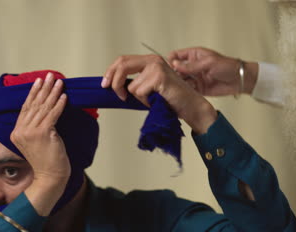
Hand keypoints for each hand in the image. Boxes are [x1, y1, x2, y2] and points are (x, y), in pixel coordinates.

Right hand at [10, 72, 70, 215]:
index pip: (26, 108)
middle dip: (44, 88)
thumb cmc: (46, 161)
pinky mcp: (43, 134)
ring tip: (59, 82)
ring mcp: (31, 132)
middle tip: (50, 76)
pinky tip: (64, 96)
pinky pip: (53, 114)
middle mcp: (21, 131)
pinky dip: (59, 104)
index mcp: (16, 132)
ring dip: (53, 93)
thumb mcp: (36, 142)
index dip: (33, 93)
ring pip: (44, 108)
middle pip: (34, 104)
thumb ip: (35, 128)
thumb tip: (45, 110)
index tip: (40, 81)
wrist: (49, 178)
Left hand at [102, 54, 216, 134]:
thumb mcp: (149, 87)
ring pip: (131, 86)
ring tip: (152, 99)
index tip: (104, 83)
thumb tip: (112, 85)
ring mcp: (156, 67)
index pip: (123, 60)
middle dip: (114, 81)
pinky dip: (145, 102)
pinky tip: (157, 101)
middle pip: (122, 65)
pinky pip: (139, 93)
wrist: (190, 107)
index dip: (110, 71)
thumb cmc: (171, 99)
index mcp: (150, 61)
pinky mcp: (159, 77)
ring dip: (139, 98)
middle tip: (114, 93)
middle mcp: (153, 61)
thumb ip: (135, 82)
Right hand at [167, 47, 257, 95]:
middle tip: (171, 78)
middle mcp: (192, 66)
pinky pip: (187, 89)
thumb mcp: (209, 62)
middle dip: (172, 73)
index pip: (176, 55)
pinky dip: (184, 91)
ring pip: (180, 80)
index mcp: (194, 55)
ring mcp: (194, 78)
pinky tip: (184, 91)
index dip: (171, 60)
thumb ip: (191, 65)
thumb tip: (175, 64)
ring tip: (178, 85)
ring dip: (178, 83)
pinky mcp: (197, 88)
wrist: (240, 80)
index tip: (169, 66)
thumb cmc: (228, 66)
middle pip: (175, 69)